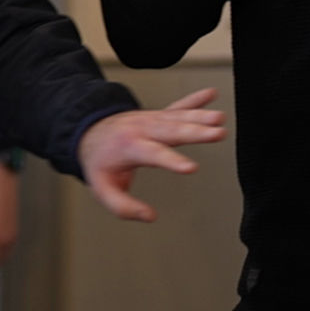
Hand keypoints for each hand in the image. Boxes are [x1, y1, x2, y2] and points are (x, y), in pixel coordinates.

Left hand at [78, 88, 226, 222]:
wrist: (89, 132)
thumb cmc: (99, 161)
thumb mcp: (102, 188)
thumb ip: (123, 206)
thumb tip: (149, 216)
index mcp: (129, 146)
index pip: (153, 154)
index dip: (172, 161)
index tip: (191, 168)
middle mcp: (142, 129)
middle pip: (171, 130)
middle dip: (195, 132)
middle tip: (217, 133)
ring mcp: (152, 120)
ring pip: (178, 117)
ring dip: (200, 116)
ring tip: (220, 118)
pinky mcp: (159, 116)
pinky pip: (178, 106)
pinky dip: (195, 99)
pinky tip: (210, 94)